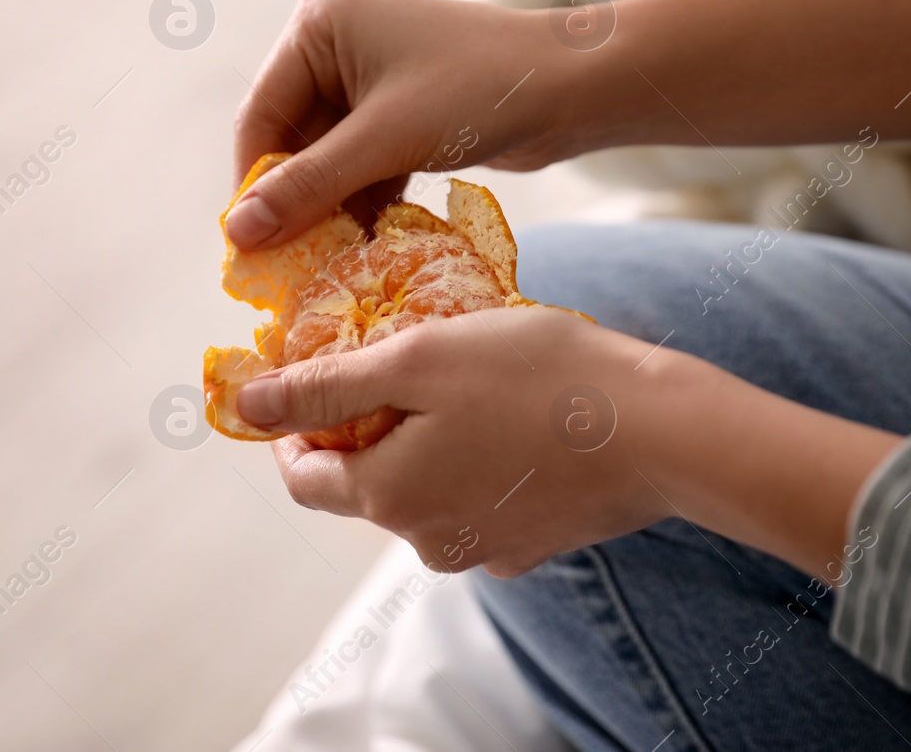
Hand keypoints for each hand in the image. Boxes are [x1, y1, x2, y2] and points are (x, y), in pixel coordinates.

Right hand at [228, 0, 590, 250]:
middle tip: (284, 270)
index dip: (252, 187)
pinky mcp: (400, 111)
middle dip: (295, 203)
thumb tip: (238, 235)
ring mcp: (369, 77)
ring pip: (328, 159)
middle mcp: (335, 43)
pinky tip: (363, 249)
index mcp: (318, 24)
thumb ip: (308, 186)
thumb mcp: (385, 141)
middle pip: (292, 141)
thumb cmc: (480, 91)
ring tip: (323, 270)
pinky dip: (362, 204)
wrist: (577, 89)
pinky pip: (362, 164)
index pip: (261, 117)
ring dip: (329, 211)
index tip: (247, 252)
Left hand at [240, 306, 672, 576]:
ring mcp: (487, 551)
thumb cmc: (537, 380)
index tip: (308, 381)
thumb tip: (248, 405)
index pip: (305, 478)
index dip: (293, 431)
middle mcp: (429, 541)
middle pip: (368, 485)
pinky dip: (477, 462)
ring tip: (464, 380)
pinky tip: (513, 415)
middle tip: (398, 359)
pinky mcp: (536, 544)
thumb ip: (327, 386)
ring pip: (428, 492)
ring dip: (426, 442)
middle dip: (368, 427)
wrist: (663, 433)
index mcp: (389, 497)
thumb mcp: (419, 358)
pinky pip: (481, 500)